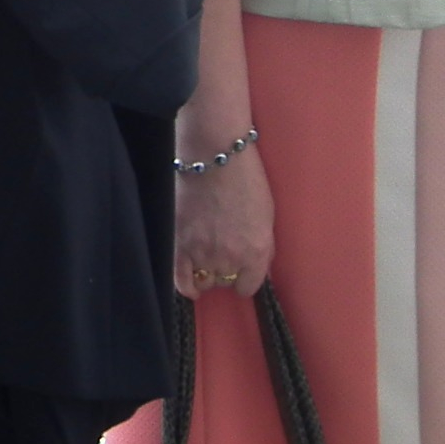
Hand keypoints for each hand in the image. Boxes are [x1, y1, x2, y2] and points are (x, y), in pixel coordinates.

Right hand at [173, 144, 274, 299]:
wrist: (214, 156)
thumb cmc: (245, 179)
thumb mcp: (266, 217)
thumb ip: (260, 247)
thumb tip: (252, 265)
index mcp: (256, 252)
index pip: (248, 287)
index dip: (244, 280)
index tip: (240, 273)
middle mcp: (230, 259)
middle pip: (224, 281)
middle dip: (224, 270)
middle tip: (221, 252)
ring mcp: (202, 252)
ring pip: (203, 280)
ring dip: (205, 272)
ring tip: (204, 258)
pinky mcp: (178, 244)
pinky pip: (181, 279)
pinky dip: (186, 285)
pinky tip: (189, 285)